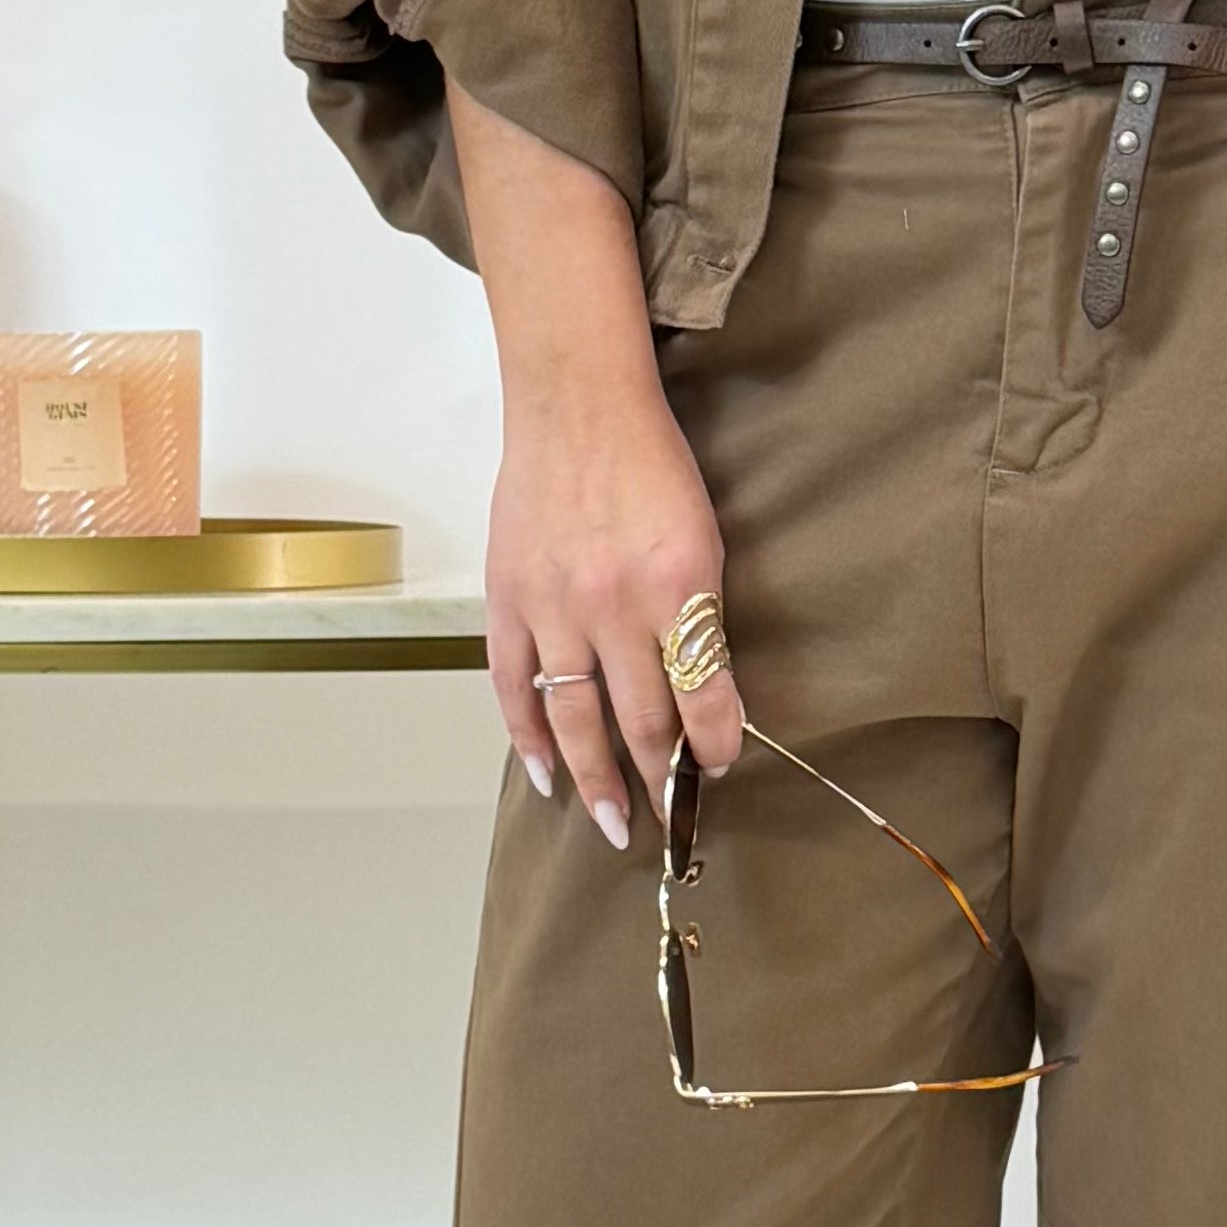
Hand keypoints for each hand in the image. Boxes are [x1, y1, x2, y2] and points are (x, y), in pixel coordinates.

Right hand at [486, 380, 746, 850]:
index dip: (714, 745)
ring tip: (611, 822)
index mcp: (678, 583)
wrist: (576, 404)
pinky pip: (515, 685)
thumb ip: (700, 613)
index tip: (717, 771)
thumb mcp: (701, 534)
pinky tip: (547, 774)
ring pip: (577, 716)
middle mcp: (615, 603)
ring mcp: (555, 605)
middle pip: (641, 716)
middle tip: (669, 822)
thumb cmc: (649, 463)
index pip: (703, 692)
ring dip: (596, 778)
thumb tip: (706, 692)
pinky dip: (529, 736)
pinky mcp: (509, 599)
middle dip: (659, 777)